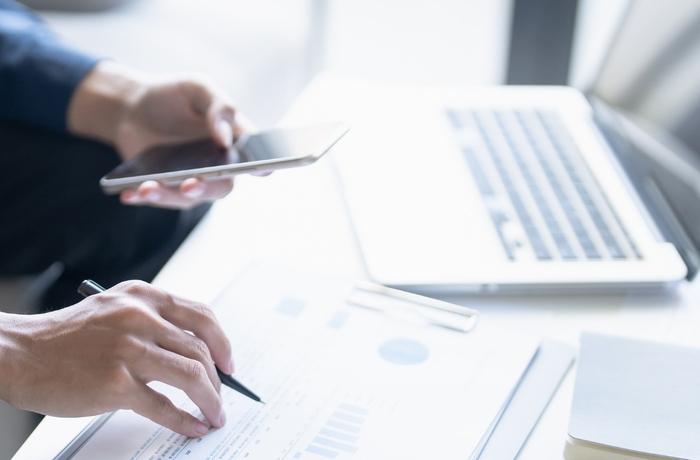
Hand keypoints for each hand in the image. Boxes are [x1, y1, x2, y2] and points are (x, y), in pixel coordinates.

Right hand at [0, 281, 233, 437]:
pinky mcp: (115, 384)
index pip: (202, 316)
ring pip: (191, 376)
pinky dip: (185, 419)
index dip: (223, 343)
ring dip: (210, 401)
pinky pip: (164, 406)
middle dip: (218, 380)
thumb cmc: (66, 337)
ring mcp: (128, 350)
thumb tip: (194, 351)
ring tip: (215, 415)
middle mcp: (140, 318)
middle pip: (200, 351)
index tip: (229, 363)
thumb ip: (152, 321)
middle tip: (222, 397)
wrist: (19, 354)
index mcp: (143, 297)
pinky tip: (193, 427)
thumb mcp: (114, 310)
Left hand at [69, 61, 253, 208]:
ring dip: (167, 195)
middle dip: (207, 188)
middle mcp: (218, 166)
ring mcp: (193, 181)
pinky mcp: (167, 189)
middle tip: (190, 184)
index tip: (258, 171)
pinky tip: (128, 193)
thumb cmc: (171, 96)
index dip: (262, 167)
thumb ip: (218, 106)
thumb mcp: (196, 88)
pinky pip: (159, 199)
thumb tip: (225, 138)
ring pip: (188, 198)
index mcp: (234, 141)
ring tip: (147, 187)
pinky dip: (143, 197)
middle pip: (222, 186)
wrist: (131, 107)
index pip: (255, 158)